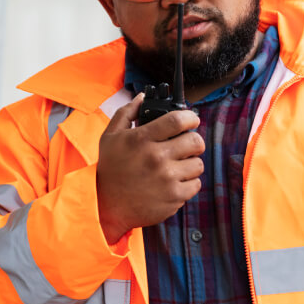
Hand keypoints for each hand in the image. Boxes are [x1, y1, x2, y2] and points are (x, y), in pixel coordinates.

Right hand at [96, 94, 204, 243]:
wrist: (105, 206)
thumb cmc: (109, 169)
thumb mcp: (110, 136)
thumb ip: (127, 113)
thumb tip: (142, 97)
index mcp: (142, 139)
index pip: (177, 120)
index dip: (190, 117)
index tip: (191, 120)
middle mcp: (156, 158)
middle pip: (195, 142)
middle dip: (194, 141)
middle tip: (187, 144)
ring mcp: (166, 179)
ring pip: (198, 164)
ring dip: (191, 163)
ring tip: (178, 165)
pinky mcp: (173, 198)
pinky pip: (195, 184)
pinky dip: (189, 182)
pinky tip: (175, 181)